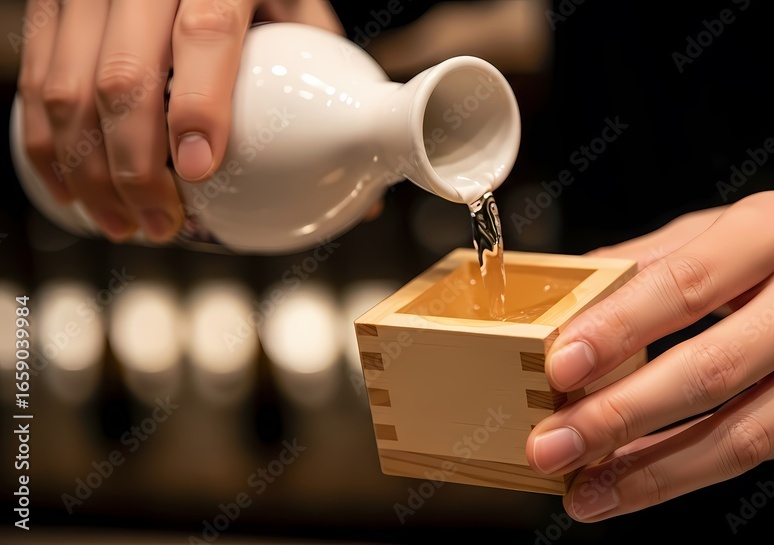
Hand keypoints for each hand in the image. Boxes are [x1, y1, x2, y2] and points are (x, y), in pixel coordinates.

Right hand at [16, 0, 342, 241]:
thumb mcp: (295, 2)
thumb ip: (322, 72)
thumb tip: (366, 176)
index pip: (205, 33)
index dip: (199, 106)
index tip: (200, 171)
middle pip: (124, 76)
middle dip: (135, 169)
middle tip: (161, 224)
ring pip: (66, 85)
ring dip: (86, 170)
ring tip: (120, 223)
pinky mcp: (51, 2)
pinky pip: (35, 76)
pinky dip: (45, 141)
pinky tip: (71, 187)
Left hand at [525, 185, 773, 520]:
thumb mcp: (732, 224)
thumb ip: (650, 260)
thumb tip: (565, 296)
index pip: (687, 286)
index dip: (619, 330)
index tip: (559, 366)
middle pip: (711, 371)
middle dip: (620, 416)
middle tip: (550, 445)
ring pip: (738, 435)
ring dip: (650, 471)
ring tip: (583, 489)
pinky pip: (752, 454)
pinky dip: (684, 475)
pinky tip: (631, 482)